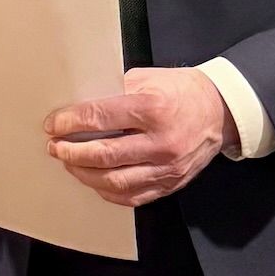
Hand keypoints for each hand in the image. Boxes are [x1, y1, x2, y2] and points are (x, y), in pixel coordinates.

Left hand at [45, 67, 238, 207]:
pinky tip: (94, 180)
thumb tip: (79, 106)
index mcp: (153, 109)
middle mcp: (161, 142)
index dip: (71, 122)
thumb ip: (115, 92)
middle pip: (104, 154)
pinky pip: (132, 196)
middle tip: (55, 147)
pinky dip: (107, 191)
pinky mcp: (170, 184)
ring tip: (69, 163)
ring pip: (115, 181)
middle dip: (72, 152)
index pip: (101, 117)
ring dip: (85, 174)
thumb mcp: (148, 79)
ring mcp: (167, 168)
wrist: (220, 111)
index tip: (53, 124)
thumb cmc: (181, 90)